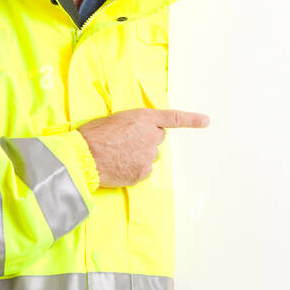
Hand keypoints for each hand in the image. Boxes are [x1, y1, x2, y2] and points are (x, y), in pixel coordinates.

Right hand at [77, 108, 208, 187]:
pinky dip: (133, 169)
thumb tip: (138, 135)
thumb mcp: (116, 120)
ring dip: (139, 155)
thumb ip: (135, 125)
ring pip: (149, 156)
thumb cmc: (94, 135)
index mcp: (144, 118)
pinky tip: (119, 166)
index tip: (206, 121)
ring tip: (117, 155)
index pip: (174, 118)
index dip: (192, 120)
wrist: (83, 156)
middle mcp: (151, 136)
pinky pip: (143, 170)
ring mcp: (149, 155)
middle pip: (157, 139)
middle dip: (146, 140)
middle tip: (125, 143)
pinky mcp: (143, 172)